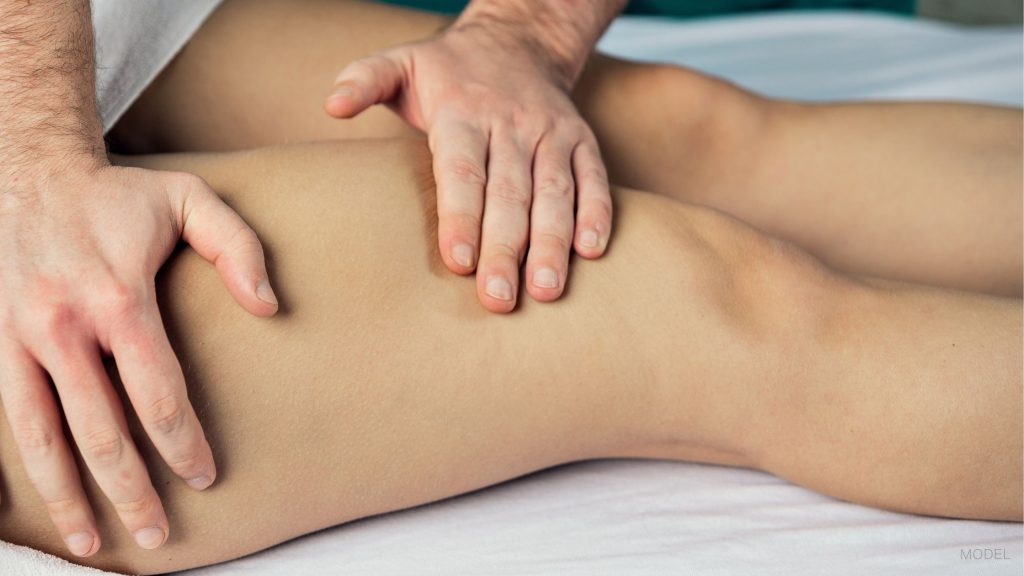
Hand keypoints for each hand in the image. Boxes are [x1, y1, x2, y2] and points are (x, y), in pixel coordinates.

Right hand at [0, 159, 277, 555]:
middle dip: (131, 489)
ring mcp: (18, 337)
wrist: (25, 170)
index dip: (182, 442)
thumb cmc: (120, 195)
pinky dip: (21, 466)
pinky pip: (5, 416)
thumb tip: (269, 308)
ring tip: (93, 545)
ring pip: (41, 437)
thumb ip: (238, 247)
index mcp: (118, 298)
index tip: (204, 476)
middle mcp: (63, 326)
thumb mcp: (190, 199)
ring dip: (68, 497)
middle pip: (100, 430)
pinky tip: (39, 503)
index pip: (157, 392)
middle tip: (160, 534)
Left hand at [325, 23, 612, 312]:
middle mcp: (512, 125)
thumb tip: (331, 105)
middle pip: (509, 193)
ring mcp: (551, 133)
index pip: (463, 170)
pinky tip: (589, 253)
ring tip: (546, 290)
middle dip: (506, 247)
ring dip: (552, 242)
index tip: (458, 262)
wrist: (518, 39)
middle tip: (498, 299)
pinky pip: (594, 178)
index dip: (461, 217)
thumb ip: (364, 79)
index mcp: (463, 112)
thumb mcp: (401, 63)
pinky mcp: (582, 140)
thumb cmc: (449, 70)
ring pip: (555, 192)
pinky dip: (597, 213)